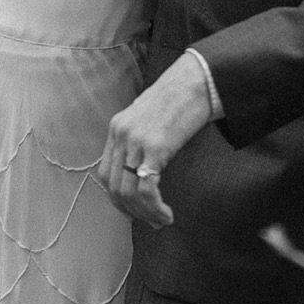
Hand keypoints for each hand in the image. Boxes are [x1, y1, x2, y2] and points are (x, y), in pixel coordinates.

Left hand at [98, 52, 214, 227]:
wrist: (198, 81)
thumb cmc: (180, 101)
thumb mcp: (151, 120)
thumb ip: (141, 141)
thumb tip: (144, 171)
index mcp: (117, 128)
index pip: (105, 173)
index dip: (116, 197)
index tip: (133, 210)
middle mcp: (121, 135)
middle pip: (113, 186)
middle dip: (130, 211)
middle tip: (150, 222)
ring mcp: (136, 141)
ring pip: (128, 192)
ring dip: (144, 214)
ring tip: (161, 220)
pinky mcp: (155, 148)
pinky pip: (146, 190)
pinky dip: (154, 208)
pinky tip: (167, 214)